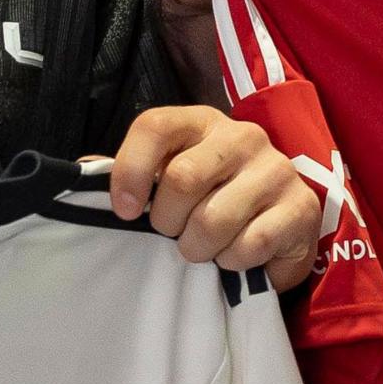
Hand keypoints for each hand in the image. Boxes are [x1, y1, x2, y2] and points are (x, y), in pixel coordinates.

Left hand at [109, 105, 321, 284]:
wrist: (279, 227)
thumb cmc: (212, 201)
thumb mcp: (169, 180)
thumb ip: (131, 175)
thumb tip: (81, 176)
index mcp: (202, 122)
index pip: (155, 126)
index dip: (130, 170)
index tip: (123, 212)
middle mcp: (242, 137)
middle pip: (181, 178)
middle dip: (167, 222)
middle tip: (175, 234)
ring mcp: (276, 170)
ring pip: (213, 219)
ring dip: (199, 249)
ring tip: (206, 248)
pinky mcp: (301, 208)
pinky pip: (249, 245)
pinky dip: (232, 261)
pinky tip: (237, 254)